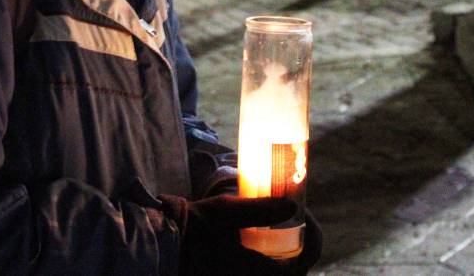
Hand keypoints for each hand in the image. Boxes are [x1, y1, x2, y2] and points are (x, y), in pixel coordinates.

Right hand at [159, 194, 321, 275]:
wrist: (162, 246)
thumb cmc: (193, 230)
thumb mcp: (227, 212)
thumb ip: (259, 209)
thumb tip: (294, 204)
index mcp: (261, 273)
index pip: (305, 258)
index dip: (312, 233)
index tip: (301, 210)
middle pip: (294, 265)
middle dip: (299, 239)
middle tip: (292, 212)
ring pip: (278, 267)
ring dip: (285, 246)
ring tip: (277, 219)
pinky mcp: (234, 273)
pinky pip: (261, 268)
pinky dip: (268, 253)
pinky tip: (257, 233)